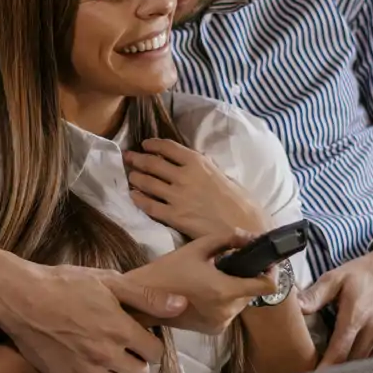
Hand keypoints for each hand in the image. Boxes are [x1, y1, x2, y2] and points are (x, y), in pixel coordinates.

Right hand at [0, 244, 187, 372]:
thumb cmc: (65, 284)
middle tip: (128, 350)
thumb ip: (146, 297)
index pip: (155, 352)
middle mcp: (107, 355)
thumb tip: (181, 304)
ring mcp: (87, 371)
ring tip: (114, 364)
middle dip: (140, 362)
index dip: (151, 343)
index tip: (140, 336)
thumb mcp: (108, 281)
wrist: (21, 298)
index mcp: (120, 329)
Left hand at [125, 138, 268, 239]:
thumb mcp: (223, 176)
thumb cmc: (241, 203)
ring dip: (136, 178)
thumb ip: (205, 170)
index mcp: (198, 163)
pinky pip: (149, 205)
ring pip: (147, 183)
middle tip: (128, 157)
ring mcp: (177, 197)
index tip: (145, 145)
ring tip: (130, 176)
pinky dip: (139, 199)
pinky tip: (134, 196)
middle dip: (137, 159)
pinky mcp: (174, 217)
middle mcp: (184, 176)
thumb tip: (194, 166)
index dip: (153, 145)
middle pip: (153, 164)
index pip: (168, 148)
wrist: (244, 228)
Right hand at [126, 231, 276, 334]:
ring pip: (242, 302)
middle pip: (253, 293)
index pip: (266, 286)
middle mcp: (226, 311)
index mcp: (224, 291)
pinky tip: (209, 290)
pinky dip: (226, 300)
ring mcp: (221, 323)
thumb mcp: (198, 247)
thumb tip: (250, 236)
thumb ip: (228, 240)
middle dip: (248, 277)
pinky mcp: (214, 330)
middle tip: (230, 263)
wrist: (144, 299)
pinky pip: (230, 311)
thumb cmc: (168, 270)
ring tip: (216, 276)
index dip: (271, 272)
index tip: (265, 261)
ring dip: (237, 289)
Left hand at [298, 236, 372, 367]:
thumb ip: (316, 295)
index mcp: (355, 317)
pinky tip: (349, 370)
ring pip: (363, 363)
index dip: (325, 369)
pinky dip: (362, 366)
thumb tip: (295, 307)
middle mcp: (371, 332)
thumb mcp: (337, 277)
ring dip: (348, 372)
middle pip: (351, 363)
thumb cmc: (366, 273)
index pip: (339, 352)